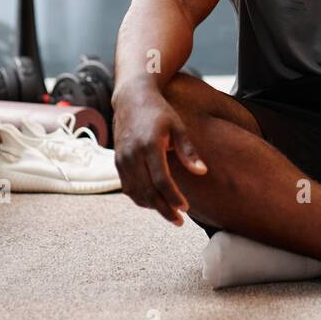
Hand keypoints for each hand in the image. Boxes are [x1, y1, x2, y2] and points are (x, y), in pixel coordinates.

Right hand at [111, 82, 207, 225]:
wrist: (131, 98)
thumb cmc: (159, 112)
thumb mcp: (178, 127)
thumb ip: (188, 151)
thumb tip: (202, 172)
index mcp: (149, 145)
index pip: (161, 179)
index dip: (173, 197)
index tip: (185, 208)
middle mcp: (132, 154)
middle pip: (147, 191)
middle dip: (164, 209)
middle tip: (179, 221)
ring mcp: (122, 159)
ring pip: (136, 193)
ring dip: (152, 207)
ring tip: (170, 214)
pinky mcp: (117, 162)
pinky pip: (128, 188)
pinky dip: (141, 198)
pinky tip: (155, 202)